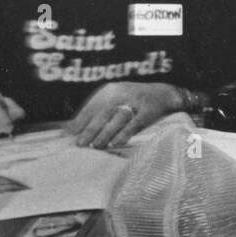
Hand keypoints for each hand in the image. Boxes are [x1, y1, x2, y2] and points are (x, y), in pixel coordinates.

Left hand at [66, 82, 183, 148]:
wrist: (166, 94)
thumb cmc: (135, 101)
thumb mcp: (117, 99)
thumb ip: (98, 112)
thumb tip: (72, 128)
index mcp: (111, 90)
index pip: (92, 106)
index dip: (80, 120)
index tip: (70, 134)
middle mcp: (122, 93)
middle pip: (103, 113)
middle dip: (90, 129)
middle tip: (80, 144)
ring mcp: (136, 102)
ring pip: (117, 119)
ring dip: (105, 134)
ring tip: (95, 146)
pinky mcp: (148, 111)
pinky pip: (134, 124)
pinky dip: (124, 134)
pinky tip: (115, 144)